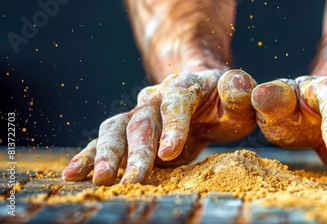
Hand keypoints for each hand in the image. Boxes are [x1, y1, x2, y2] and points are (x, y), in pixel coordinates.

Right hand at [62, 69, 255, 184]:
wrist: (204, 95)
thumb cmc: (226, 102)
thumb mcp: (238, 97)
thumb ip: (240, 92)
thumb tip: (238, 84)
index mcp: (185, 87)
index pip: (176, 102)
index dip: (173, 126)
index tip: (169, 152)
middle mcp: (156, 98)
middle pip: (142, 121)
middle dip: (136, 151)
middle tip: (133, 179)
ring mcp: (139, 114)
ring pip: (116, 129)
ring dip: (106, 154)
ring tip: (100, 180)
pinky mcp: (129, 132)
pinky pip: (103, 141)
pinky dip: (88, 156)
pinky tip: (73, 174)